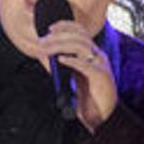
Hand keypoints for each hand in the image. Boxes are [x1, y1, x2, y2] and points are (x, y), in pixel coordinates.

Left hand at [34, 16, 117, 130]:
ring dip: (62, 45)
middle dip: (59, 36)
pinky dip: (72, 60)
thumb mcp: (69, 78)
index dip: (66, 26)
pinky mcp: (102, 77)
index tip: (50, 28)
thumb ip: (56, 66)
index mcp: (91, 55)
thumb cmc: (88, 99)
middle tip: (43, 41)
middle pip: (80, 36)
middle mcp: (97, 57)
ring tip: (47, 48)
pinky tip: (60, 59)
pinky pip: (86, 64)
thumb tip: (41, 54)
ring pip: (82, 46)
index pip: (80, 32)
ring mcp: (101, 65)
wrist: (102, 118)